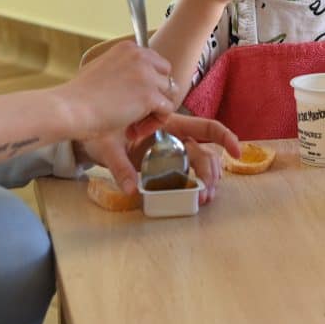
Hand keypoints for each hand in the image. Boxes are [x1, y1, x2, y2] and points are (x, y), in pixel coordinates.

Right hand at [59, 39, 172, 139]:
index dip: (149, 85)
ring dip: (155, 113)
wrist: (71, 108)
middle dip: (156, 97)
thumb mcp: (101, 67)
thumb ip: (121, 68)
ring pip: (169, 95)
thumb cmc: (78, 95)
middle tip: (137, 115)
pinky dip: (154, 124)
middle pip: (167, 78)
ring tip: (134, 125)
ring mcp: (147, 75)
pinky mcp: (150, 96)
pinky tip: (134, 130)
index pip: (156, 64)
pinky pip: (167, 111)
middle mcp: (141, 57)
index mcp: (129, 48)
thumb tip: (133, 81)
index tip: (133, 100)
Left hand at [82, 114, 240, 203]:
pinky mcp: (166, 163)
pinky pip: (189, 171)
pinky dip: (195, 183)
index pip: (205, 127)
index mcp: (167, 124)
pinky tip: (195, 196)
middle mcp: (175, 137)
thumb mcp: (108, 147)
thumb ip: (121, 167)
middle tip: (205, 194)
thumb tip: (133, 191)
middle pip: (204, 152)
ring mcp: (172, 150)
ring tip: (203, 198)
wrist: (87, 128)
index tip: (238, 152)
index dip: (225, 137)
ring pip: (201, 162)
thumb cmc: (100, 131)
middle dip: (210, 173)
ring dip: (206, 180)